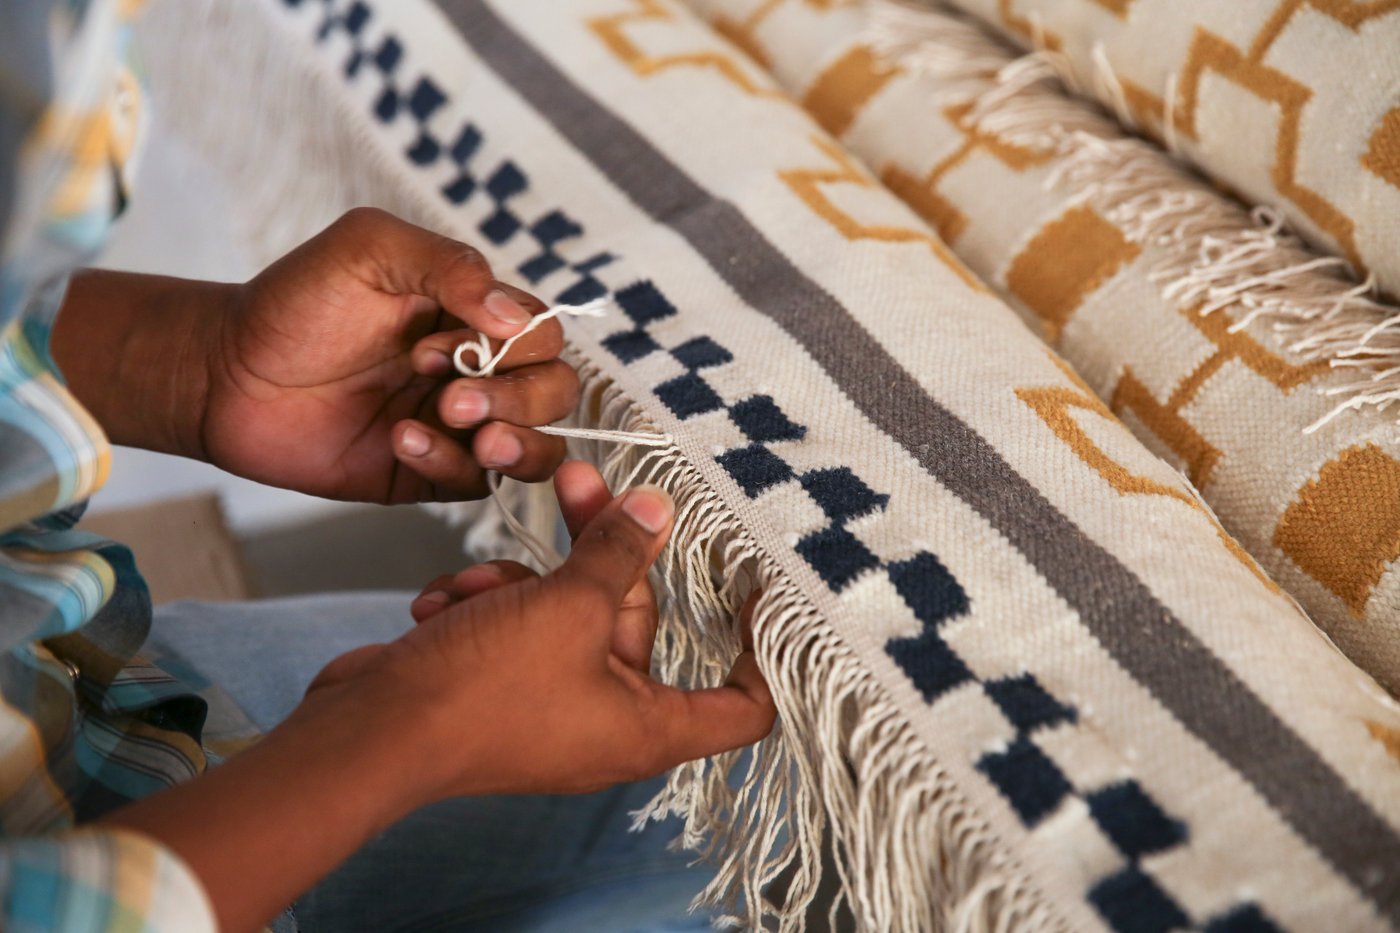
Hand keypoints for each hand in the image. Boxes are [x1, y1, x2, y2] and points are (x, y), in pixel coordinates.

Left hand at [203, 208, 579, 502]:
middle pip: (555, 394)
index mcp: (475, 314)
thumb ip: (450, 266)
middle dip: (519, 400)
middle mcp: (479, 370)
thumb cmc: (296, 302)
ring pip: (534, 448)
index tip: (443, 342)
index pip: (545, 335)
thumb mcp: (371, 249)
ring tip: (455, 429)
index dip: (515, 346)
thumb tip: (516, 318)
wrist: (224, 374)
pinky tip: (398, 440)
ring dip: (511, 443)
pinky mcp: (429, 473)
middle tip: (452, 400)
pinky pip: (476, 485)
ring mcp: (458, 426)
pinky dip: (449, 465)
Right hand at [308, 461, 775, 799]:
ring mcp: (550, 705)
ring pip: (565, 610)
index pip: (744, 707)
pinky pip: (517, 628)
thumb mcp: (565, 606)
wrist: (368, 734)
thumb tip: (658, 508)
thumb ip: (617, 552)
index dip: (761, 654)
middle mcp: (606, 722)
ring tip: (481, 581)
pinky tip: (445, 601)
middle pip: (632, 618)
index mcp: (648, 725)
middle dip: (598, 550)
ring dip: (523, 579)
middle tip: (577, 482)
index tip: (755, 591)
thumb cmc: (481, 688)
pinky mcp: (501, 690)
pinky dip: (487, 604)